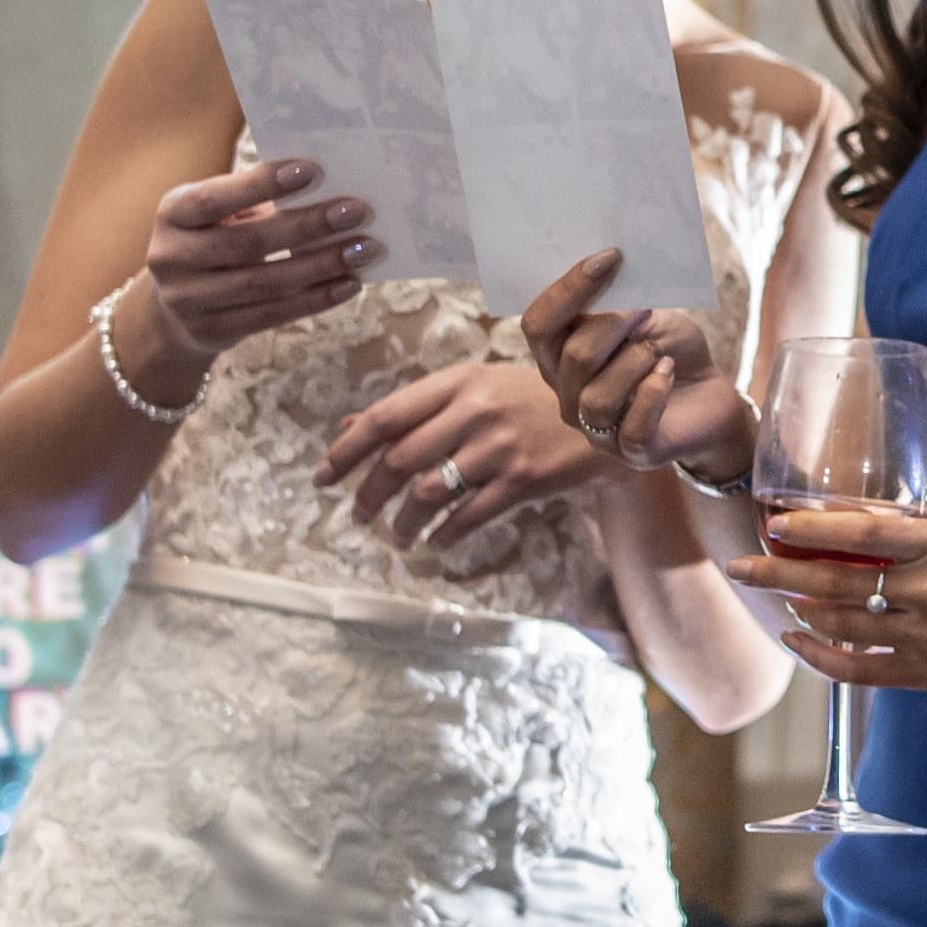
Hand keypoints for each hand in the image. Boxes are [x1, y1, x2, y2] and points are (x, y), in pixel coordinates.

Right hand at [144, 159, 374, 356]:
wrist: (174, 304)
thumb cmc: (212, 237)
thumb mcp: (216, 213)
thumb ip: (254, 199)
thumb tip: (326, 188)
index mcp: (172, 214)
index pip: (216, 198)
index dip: (262, 185)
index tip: (312, 169)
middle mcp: (172, 258)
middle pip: (248, 243)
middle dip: (308, 226)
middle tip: (357, 211)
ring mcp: (188, 300)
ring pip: (266, 284)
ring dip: (322, 266)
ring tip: (364, 249)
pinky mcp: (212, 331)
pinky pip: (273, 314)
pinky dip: (316, 299)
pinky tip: (350, 284)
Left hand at [319, 357, 610, 556]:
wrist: (605, 417)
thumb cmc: (529, 400)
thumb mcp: (474, 388)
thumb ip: (415, 408)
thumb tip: (350, 427)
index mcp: (457, 382)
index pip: (385, 416)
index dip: (346, 450)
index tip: (322, 477)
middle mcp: (475, 411)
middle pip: (399, 460)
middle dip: (368, 495)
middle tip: (359, 515)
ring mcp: (499, 446)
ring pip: (428, 493)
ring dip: (402, 523)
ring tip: (396, 537)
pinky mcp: (523, 480)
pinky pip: (467, 517)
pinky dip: (443, 537)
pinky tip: (435, 544)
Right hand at [519, 251, 755, 490]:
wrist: (710, 399)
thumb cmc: (668, 352)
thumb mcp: (646, 319)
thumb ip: (620, 302)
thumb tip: (608, 267)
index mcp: (560, 358)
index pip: (539, 325)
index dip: (568, 289)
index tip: (609, 257)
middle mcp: (568, 396)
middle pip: (571, 356)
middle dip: (610, 323)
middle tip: (644, 307)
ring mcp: (597, 430)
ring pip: (598, 396)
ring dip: (634, 362)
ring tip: (657, 351)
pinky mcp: (632, 453)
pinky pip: (632, 427)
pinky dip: (653, 393)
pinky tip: (668, 372)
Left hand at [717, 505, 926, 699]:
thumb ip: (917, 532)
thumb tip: (853, 525)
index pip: (862, 533)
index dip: (811, 529)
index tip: (775, 524)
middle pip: (836, 582)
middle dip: (780, 573)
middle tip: (741, 565)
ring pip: (842, 625)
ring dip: (798, 609)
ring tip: (776, 595)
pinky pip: (860, 669)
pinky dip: (821, 655)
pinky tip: (798, 639)